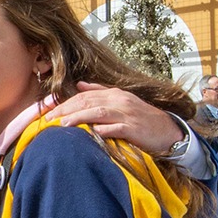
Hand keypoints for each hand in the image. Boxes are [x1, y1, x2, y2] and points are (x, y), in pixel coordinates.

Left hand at [47, 82, 182, 153]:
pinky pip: (118, 128)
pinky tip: (92, 133)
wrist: (168, 131)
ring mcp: (128, 114)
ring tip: (64, 124)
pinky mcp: (135, 129)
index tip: (48, 111)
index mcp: (115, 94)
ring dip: (80, 118)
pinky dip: (105, 130)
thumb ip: (100, 91)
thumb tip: (80, 84)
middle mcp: (120, 101)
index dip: (65, 103)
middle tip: (49, 119)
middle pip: (88, 102)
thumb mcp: (121, 100)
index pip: (85, 96)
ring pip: (99, 113)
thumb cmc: (141, 118)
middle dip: (67, 110)